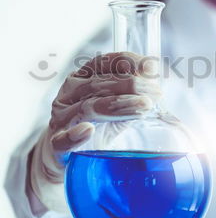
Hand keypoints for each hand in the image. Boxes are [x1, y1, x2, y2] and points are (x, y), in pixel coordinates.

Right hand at [30, 52, 160, 211]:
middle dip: (131, 85)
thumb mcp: (119, 106)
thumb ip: (134, 93)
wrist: (70, 156)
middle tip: (156, 92)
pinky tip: (88, 130)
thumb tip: (155, 77)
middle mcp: (69, 95)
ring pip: (88, 108)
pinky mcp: (57, 146)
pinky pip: (62, 140)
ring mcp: (61, 120)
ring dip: (118, 105)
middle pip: (99, 85)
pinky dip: (74, 135)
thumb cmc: (98, 126)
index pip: (103, 63)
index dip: (128, 61)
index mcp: (82, 79)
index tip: (151, 66)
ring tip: (144, 106)